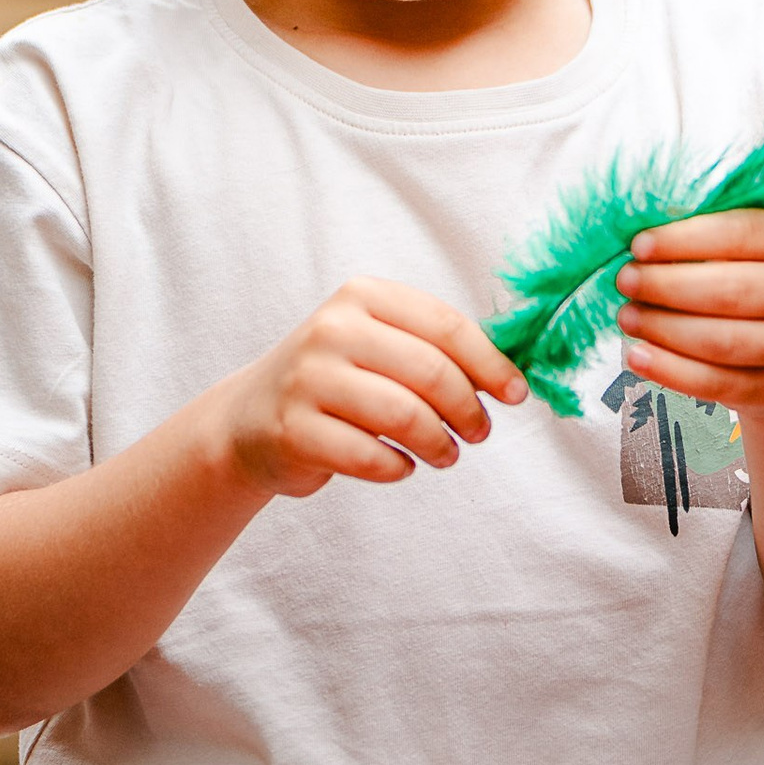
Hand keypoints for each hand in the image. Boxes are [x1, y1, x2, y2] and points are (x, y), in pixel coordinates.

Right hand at [212, 281, 526, 497]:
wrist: (249, 419)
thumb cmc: (336, 382)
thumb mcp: (378, 344)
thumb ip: (434, 349)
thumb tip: (510, 376)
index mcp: (362, 296)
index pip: (446, 326)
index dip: (491, 364)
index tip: (515, 395)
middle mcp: (331, 329)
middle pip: (431, 373)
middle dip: (468, 410)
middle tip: (478, 432)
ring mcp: (307, 378)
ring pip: (404, 416)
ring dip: (439, 444)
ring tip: (445, 454)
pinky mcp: (292, 429)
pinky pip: (370, 456)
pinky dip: (399, 467)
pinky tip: (401, 465)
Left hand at [615, 206, 763, 416]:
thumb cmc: (750, 278)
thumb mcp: (743, 244)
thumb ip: (702, 229)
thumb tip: (638, 233)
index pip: (741, 233)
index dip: (685, 239)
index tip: (638, 245)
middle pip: (730, 290)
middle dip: (667, 285)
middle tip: (625, 280)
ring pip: (721, 340)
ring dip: (664, 328)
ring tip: (627, 316)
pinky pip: (716, 383)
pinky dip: (670, 371)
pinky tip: (638, 357)